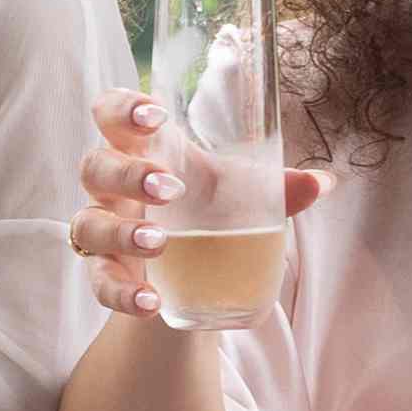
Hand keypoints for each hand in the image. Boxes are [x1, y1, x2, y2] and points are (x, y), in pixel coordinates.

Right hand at [70, 89, 322, 321]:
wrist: (189, 270)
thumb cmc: (206, 210)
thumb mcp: (240, 195)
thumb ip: (277, 190)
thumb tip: (322, 184)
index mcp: (143, 148)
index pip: (112, 113)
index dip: (122, 108)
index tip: (154, 115)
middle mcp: (113, 186)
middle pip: (95, 166)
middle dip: (127, 174)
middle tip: (169, 188)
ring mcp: (104, 229)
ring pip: (89, 223)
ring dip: (121, 232)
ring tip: (160, 246)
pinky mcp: (105, 272)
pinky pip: (99, 282)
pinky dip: (121, 292)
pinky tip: (151, 302)